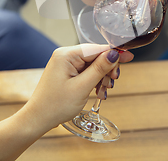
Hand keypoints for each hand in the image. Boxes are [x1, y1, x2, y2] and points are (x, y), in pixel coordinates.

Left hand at [18, 44, 133, 132]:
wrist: (38, 119)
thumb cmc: (55, 105)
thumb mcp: (82, 87)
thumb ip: (99, 69)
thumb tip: (114, 54)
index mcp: (66, 55)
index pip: (97, 48)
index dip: (114, 54)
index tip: (129, 57)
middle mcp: (65, 55)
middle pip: (96, 56)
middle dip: (107, 70)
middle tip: (111, 83)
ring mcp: (66, 64)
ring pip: (93, 65)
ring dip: (101, 78)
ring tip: (102, 92)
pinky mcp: (67, 72)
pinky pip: (87, 72)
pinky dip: (94, 81)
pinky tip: (97, 92)